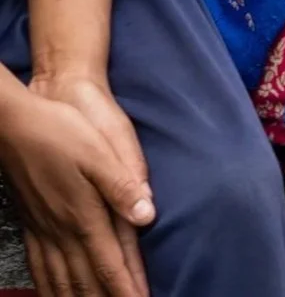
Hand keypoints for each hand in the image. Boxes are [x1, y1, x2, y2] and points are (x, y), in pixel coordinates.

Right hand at [0, 76, 151, 296]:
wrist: (14, 125)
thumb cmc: (61, 132)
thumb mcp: (99, 152)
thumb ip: (123, 185)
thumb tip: (148, 216)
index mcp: (84, 215)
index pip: (110, 265)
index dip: (127, 290)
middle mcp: (62, 231)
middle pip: (85, 282)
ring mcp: (43, 230)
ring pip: (61, 281)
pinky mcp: (31, 224)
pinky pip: (40, 268)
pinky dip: (49, 288)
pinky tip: (53, 293)